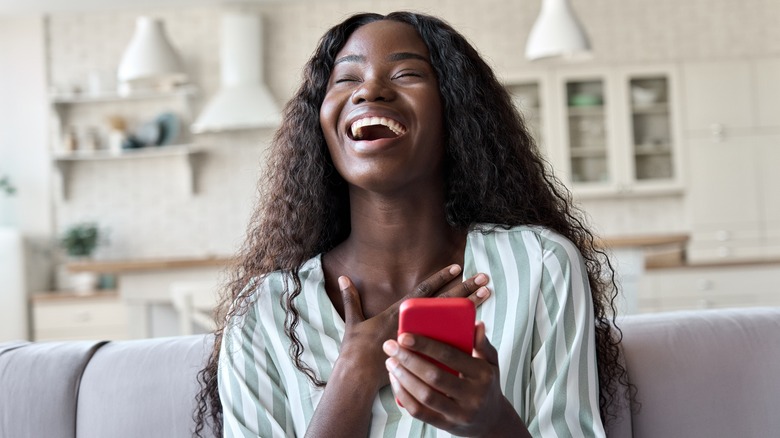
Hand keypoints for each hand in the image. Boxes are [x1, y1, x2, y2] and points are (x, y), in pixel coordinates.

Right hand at [335, 265, 490, 391]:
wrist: (359, 377)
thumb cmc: (356, 349)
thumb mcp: (353, 321)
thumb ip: (351, 298)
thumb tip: (343, 277)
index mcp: (398, 312)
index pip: (423, 291)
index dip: (440, 278)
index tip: (458, 266)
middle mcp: (414, 323)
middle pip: (445, 302)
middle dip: (465, 288)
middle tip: (484, 276)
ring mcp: (422, 338)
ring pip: (452, 319)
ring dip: (471, 305)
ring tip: (487, 293)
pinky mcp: (425, 353)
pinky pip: (449, 342)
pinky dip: (464, 334)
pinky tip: (480, 325)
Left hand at [383, 322, 525, 436]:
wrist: (492, 421)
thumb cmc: (486, 385)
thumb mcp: (492, 363)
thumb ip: (483, 344)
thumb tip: (476, 324)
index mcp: (482, 374)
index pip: (450, 356)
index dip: (425, 346)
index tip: (404, 336)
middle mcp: (473, 395)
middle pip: (434, 376)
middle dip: (408, 359)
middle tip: (391, 346)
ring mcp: (459, 413)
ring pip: (425, 396)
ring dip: (403, 377)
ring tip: (391, 362)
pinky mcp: (446, 425)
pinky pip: (419, 412)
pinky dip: (404, 396)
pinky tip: (395, 381)